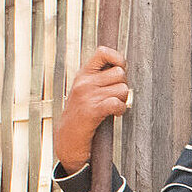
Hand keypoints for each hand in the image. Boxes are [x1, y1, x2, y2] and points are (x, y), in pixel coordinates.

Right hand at [53, 45, 129, 172]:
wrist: (67, 140)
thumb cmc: (81, 116)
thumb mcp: (86, 91)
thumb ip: (100, 78)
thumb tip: (122, 67)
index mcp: (83, 74)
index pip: (103, 52)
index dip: (118, 59)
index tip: (120, 70)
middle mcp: (84, 82)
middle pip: (120, 73)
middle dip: (123, 86)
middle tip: (116, 97)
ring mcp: (87, 96)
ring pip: (122, 89)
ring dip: (122, 100)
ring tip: (112, 108)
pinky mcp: (92, 111)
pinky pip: (116, 103)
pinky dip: (120, 110)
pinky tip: (114, 114)